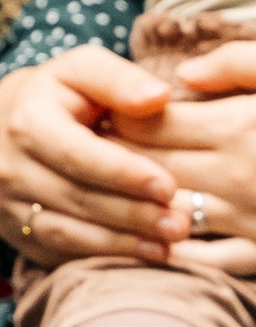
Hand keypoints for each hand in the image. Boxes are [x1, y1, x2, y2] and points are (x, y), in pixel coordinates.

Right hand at [0, 46, 186, 265]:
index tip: (168, 186)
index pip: (78, 155)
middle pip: (77, 198)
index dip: (124, 174)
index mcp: (27, 122)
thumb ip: (120, 80)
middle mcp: (9, 166)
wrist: (11, 120)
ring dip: (122, 242)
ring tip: (169, 242)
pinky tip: (143, 253)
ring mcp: (7, 202)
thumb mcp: (85, 71)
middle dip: (132, 214)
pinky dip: (105, 256)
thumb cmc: (60, 94)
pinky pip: (61, 251)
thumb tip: (158, 96)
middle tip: (180, 222)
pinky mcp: (15, 230)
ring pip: (68, 232)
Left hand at [111, 40, 255, 268]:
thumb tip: (185, 78)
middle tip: (85, 148)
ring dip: (131, 204)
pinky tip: (152, 238)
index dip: (119, 117)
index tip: (97, 111)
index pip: (153, 124)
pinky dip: (173, 251)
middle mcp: (239, 177)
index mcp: (241, 127)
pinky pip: (206, 260)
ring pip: (167, 214)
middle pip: (149, 168)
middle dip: (111, 158)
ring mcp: (251, 221)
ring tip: (107, 188)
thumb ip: (239, 66)